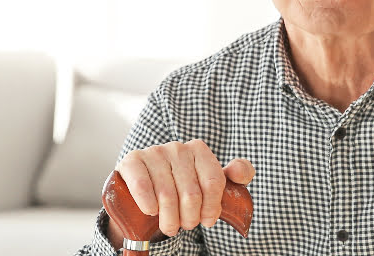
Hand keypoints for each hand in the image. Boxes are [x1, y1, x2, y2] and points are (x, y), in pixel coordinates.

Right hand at [112, 140, 254, 237]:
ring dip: (169, 219)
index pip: (214, 183)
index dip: (212, 208)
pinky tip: (151, 212)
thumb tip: (240, 172)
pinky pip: (143, 186)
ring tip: (170, 226)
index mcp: (199, 150)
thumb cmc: (182, 188)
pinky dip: (148, 205)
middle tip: (185, 225)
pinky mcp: (132, 161)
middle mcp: (177, 147)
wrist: (145, 189)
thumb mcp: (210, 181)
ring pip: (167, 195)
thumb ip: (236, 174)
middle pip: (191, 193)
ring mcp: (154, 152)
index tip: (207, 221)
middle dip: (189, 218)